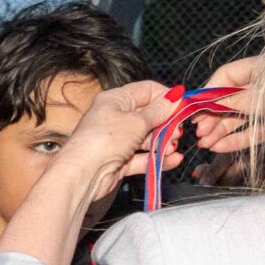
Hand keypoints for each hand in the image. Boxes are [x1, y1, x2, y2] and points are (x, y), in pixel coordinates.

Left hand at [61, 81, 181, 193]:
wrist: (82, 175)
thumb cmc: (104, 140)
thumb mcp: (136, 121)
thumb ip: (158, 110)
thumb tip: (174, 96)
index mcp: (115, 100)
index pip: (146, 90)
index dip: (166, 97)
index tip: (183, 106)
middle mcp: (115, 117)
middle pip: (149, 116)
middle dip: (167, 124)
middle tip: (178, 132)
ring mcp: (117, 140)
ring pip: (147, 138)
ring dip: (164, 143)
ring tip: (173, 147)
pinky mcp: (119, 161)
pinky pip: (143, 158)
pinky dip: (157, 159)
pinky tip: (173, 160)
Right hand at [189, 55, 264, 155]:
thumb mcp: (260, 96)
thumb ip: (231, 100)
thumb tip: (205, 104)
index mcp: (263, 67)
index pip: (226, 76)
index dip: (207, 93)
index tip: (193, 109)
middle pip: (231, 100)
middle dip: (212, 117)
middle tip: (198, 132)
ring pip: (241, 118)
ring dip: (221, 131)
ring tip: (204, 144)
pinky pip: (255, 131)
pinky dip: (237, 139)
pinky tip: (219, 147)